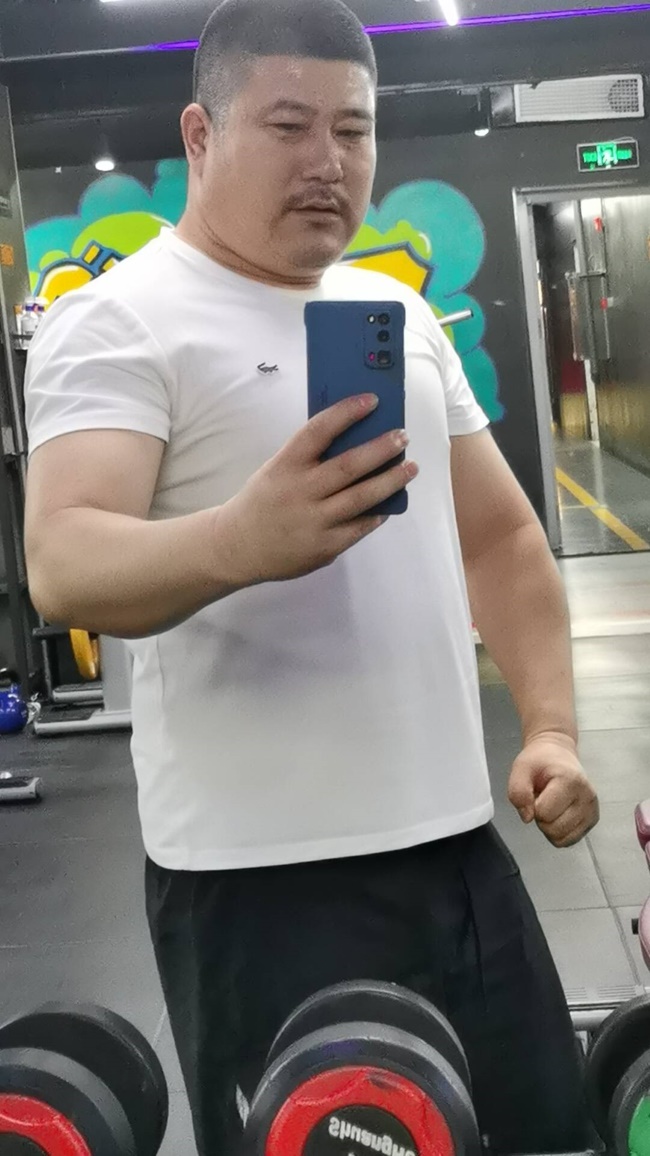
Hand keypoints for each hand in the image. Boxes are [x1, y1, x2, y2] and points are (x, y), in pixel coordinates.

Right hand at [215, 393, 417, 584]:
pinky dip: (377, 513)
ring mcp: (314, 521)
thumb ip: (309, 457)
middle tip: (402, 436)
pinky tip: (389, 503)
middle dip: (381, 449)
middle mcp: (300, 491)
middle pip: (349, 466)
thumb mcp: (277, 470)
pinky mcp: (325, 547)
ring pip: (362, 497)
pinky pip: (359, 527)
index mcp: (285, 465)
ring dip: (391, 480)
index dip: (347, 413)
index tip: (372, 400)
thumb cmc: (264, 500)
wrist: (238, 546)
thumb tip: (355, 438)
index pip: (318, 431)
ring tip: (410, 467)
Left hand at [507, 732, 598, 847]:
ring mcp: (592, 810)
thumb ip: (518, 791)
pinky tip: (558, 814)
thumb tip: (527, 817)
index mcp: (571, 781)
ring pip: (562, 839)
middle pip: (554, 829)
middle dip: (541, 819)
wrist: (558, 754)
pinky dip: (559, 832)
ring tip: (551, 805)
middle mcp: (587, 797)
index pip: (544, 813)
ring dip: (550, 827)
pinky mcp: (592, 820)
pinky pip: (570, 840)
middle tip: (543, 799)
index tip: (537, 792)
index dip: (533, 806)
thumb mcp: (521, 768)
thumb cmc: (540, 761)